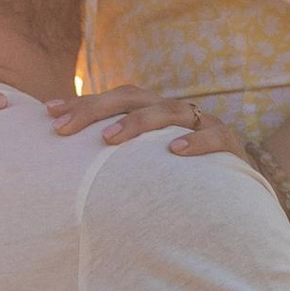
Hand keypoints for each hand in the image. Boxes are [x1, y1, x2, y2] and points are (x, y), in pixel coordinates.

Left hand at [47, 84, 248, 162]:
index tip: (49, 112)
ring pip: (170, 111)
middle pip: (134, 97)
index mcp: (154, 112)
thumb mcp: (147, 165)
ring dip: (138, 123)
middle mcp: (175, 112)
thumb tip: (67, 167)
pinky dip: (196, 143)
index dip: (83, 103)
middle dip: (97, 108)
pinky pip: (214, 137)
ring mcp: (203, 125)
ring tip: (109, 139)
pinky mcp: (230, 145)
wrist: (240, 193)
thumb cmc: (184, 178)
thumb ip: (118, 161)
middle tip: (64, 128)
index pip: (114, 100)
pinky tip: (175, 152)